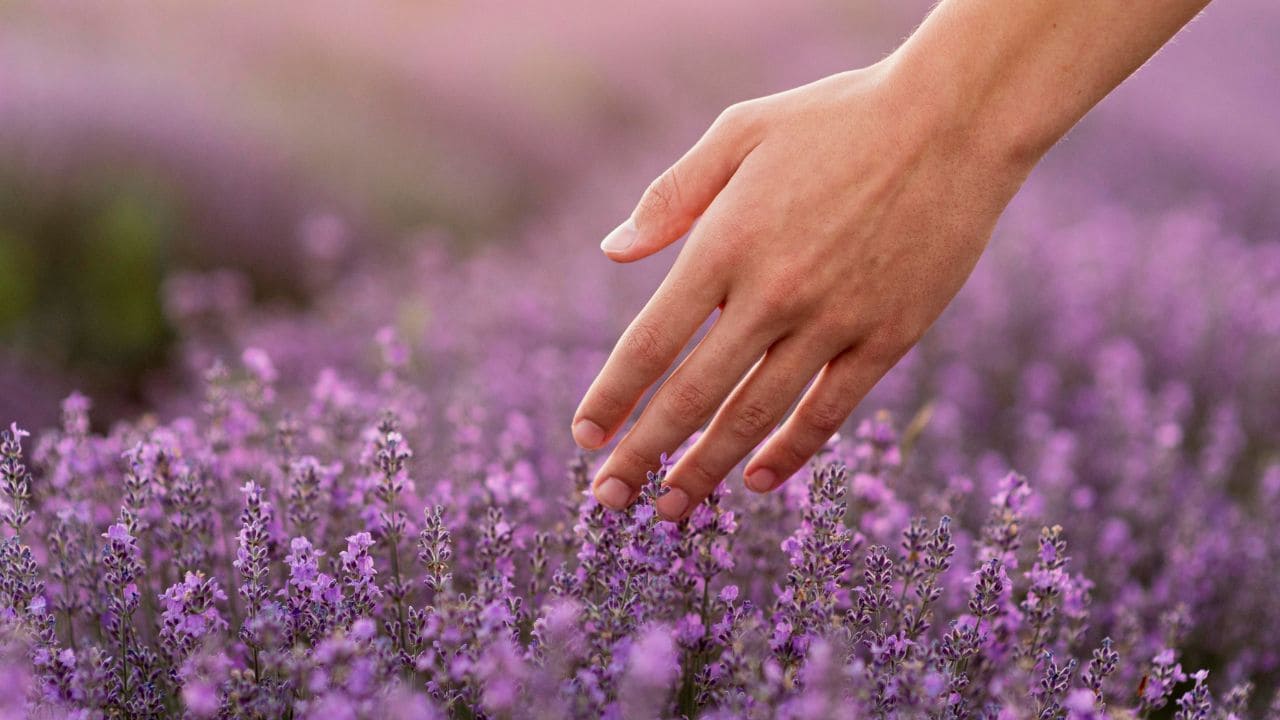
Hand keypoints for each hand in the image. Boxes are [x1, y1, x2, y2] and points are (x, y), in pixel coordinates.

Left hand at [572, 60, 1033, 520]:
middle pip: (692, 395)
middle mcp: (772, 294)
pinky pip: (829, 411)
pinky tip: (757, 481)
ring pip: (755, 416)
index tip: (585, 436)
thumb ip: (672, 195)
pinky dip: (790, 452)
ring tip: (672, 508)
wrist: (955, 120)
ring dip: (706, 468)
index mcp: (725, 243)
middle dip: (643, 453)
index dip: (612, 397)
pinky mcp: (887, 337)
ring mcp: (834, 321)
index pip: (650, 342)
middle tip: (609, 497)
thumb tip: (613, 250)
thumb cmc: (839, 118)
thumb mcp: (741, 131)